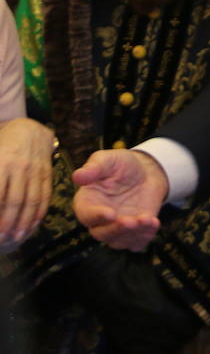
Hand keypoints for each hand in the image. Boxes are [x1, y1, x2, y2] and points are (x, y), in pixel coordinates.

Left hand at [0, 117, 53, 244]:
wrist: (28, 128)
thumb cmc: (2, 144)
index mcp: (1, 163)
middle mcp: (19, 167)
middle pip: (14, 200)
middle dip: (8, 222)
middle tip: (1, 238)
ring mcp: (35, 170)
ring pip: (31, 200)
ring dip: (24, 221)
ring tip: (17, 237)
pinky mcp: (47, 172)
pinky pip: (45, 195)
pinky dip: (39, 211)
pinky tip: (33, 224)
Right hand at [73, 149, 168, 251]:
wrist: (146, 172)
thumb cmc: (121, 165)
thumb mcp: (108, 160)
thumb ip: (94, 167)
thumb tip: (77, 176)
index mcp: (87, 202)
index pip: (86, 214)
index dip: (96, 216)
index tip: (110, 213)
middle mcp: (99, 220)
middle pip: (101, 233)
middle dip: (117, 229)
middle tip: (131, 221)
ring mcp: (116, 228)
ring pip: (119, 241)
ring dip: (133, 234)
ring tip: (147, 220)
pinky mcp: (133, 232)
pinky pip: (136, 243)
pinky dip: (144, 237)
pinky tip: (154, 223)